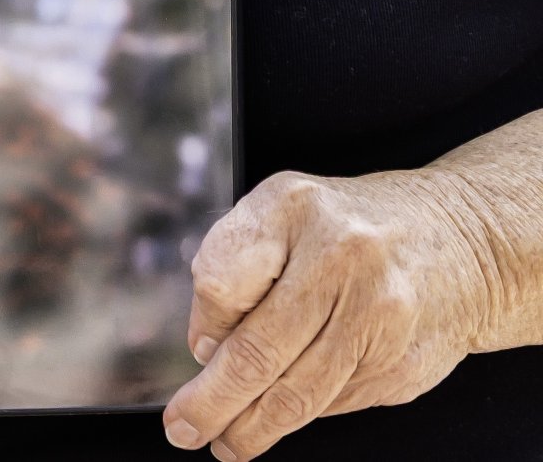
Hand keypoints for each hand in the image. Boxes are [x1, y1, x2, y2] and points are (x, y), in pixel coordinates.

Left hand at [163, 169, 490, 455]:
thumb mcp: (283, 210)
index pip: (222, 283)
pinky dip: (301, 414)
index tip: (199, 351)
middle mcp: (340, 260)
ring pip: (299, 392)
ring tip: (227, 443)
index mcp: (294, 209)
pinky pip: (335, 401)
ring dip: (254, 427)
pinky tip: (281, 417)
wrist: (461, 244)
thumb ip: (236, 263)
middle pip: (259, 350)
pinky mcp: (403, 363)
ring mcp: (379, 317)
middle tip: (185, 429)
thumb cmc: (350, 229)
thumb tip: (208, 350)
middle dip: (214, 402)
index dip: (204, 326)